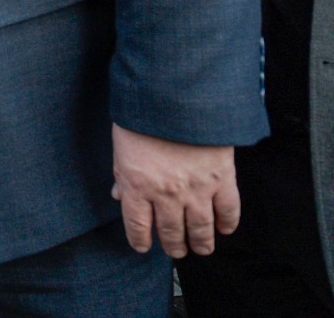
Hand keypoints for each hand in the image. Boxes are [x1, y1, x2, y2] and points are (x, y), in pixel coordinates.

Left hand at [111, 122, 238, 258]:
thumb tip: (119, 195)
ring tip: (201, 248)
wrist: (176, 97)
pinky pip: (228, 210)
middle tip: (176, 251)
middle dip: (173, 245)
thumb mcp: (121, 146)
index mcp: (137, 185)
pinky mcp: (222, 179)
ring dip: (201, 243)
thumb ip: (123, 175)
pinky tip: (224, 229)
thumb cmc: (143, 117)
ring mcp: (196, 189)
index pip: (137, 225)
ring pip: (200, 228)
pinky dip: (228, 223)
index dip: (140, 240)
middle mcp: (166, 194)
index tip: (143, 247)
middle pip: (170, 231)